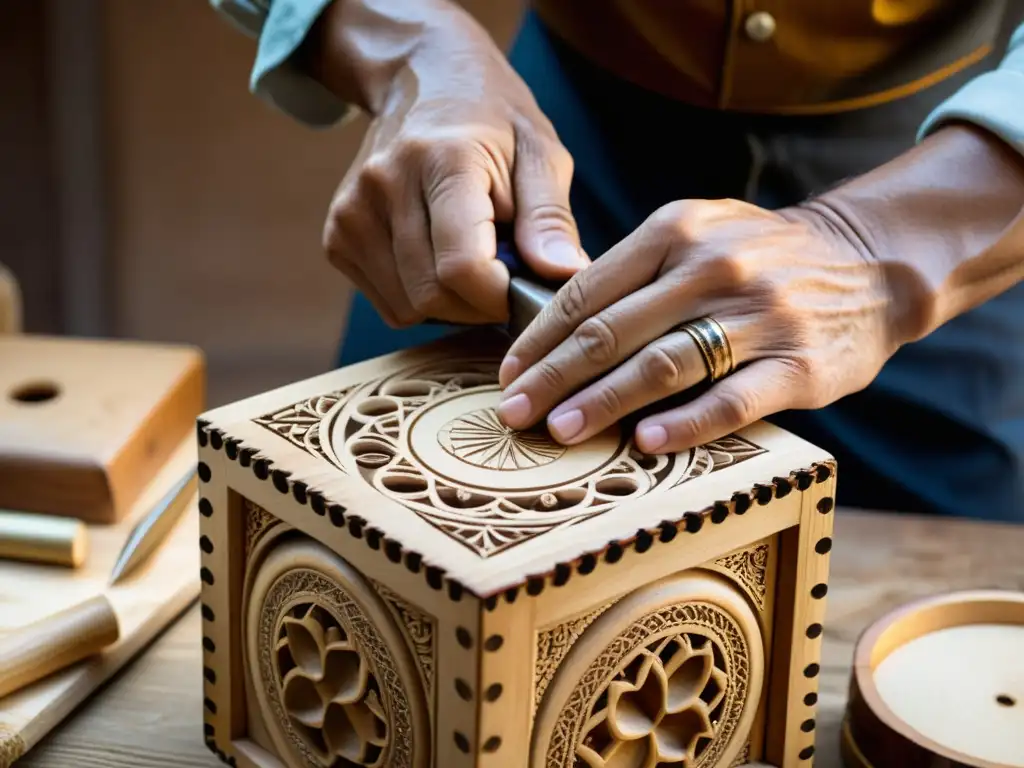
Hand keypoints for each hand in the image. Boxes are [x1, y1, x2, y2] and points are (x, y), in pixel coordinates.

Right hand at [315, 1, 588, 327]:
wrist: (423, 80)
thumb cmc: (494, 121)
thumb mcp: (539, 153)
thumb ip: (550, 217)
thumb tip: (566, 274)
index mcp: (444, 160)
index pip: (462, 267)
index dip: (500, 296)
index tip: (523, 285)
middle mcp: (386, 184)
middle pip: (433, 296)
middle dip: (478, 304)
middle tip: (503, 273)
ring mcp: (352, 212)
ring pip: (408, 308)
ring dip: (450, 304)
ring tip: (471, 258)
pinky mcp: (337, 236)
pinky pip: (388, 304)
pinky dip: (420, 297)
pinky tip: (438, 258)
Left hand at [494, 197, 919, 452]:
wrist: (868, 260)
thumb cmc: (759, 256)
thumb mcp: (697, 232)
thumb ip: (634, 269)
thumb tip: (556, 326)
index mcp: (676, 230)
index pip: (587, 291)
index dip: (540, 338)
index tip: (508, 373)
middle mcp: (712, 268)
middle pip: (613, 331)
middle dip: (554, 377)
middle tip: (514, 412)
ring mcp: (758, 316)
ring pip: (662, 365)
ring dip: (603, 402)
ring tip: (560, 431)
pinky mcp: (798, 365)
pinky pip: (732, 399)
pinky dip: (686, 423)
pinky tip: (647, 443)